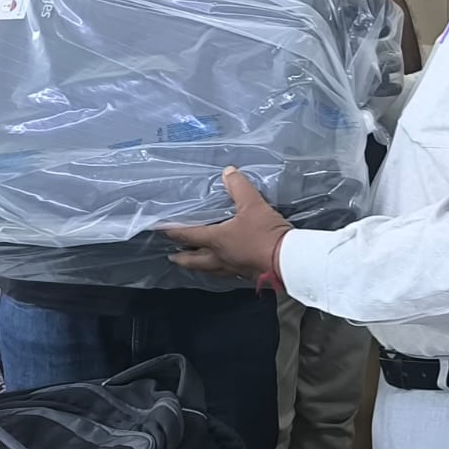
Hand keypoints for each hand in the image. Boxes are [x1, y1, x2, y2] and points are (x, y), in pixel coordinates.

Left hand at [165, 168, 292, 281]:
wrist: (288, 260)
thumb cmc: (265, 233)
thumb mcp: (253, 204)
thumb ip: (239, 187)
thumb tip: (228, 172)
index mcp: (217, 240)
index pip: (189, 235)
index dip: (173, 232)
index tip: (160, 231)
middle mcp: (220, 257)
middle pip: (194, 260)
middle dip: (182, 258)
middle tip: (172, 256)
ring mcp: (233, 269)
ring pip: (209, 270)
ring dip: (199, 267)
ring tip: (194, 264)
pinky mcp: (247, 276)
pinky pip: (227, 274)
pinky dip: (220, 270)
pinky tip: (225, 268)